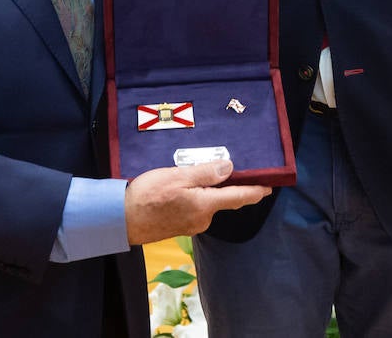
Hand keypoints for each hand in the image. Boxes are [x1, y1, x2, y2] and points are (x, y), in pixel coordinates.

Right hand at [124, 160, 269, 245]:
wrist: (122, 219)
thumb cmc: (148, 196)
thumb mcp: (177, 176)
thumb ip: (205, 173)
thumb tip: (229, 168)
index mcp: (205, 205)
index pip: (238, 197)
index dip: (255, 191)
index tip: (269, 187)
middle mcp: (203, 218)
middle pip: (222, 199)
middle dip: (222, 185)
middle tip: (216, 165)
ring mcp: (192, 225)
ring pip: (207, 203)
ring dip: (204, 190)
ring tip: (189, 175)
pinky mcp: (181, 226)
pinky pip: (195, 208)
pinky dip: (194, 197)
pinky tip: (179, 189)